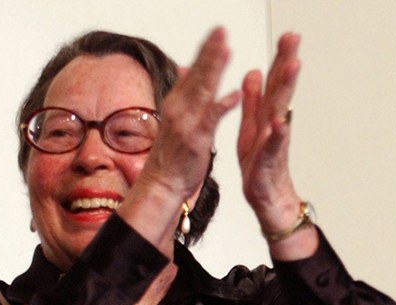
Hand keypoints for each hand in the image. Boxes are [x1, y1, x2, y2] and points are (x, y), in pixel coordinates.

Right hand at [137, 28, 241, 209]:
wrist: (161, 183)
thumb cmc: (172, 154)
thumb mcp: (177, 117)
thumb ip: (184, 91)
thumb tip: (185, 67)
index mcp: (178, 102)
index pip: (194, 70)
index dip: (206, 49)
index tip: (218, 32)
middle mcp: (180, 108)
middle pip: (198, 74)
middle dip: (210, 51)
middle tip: (221, 31)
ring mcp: (187, 123)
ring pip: (203, 91)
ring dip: (215, 69)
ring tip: (226, 50)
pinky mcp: (196, 139)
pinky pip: (211, 120)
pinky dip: (222, 106)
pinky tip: (234, 95)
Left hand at [238, 33, 302, 231]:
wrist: (269, 203)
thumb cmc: (260, 169)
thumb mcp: (251, 129)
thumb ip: (252, 102)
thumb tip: (251, 72)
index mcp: (267, 117)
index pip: (275, 82)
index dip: (280, 58)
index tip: (288, 35)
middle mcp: (274, 127)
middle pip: (282, 90)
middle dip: (287, 63)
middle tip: (294, 41)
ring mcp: (274, 144)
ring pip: (281, 112)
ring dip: (286, 90)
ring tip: (291, 68)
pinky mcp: (268, 164)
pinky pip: (273, 147)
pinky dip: (277, 134)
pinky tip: (279, 121)